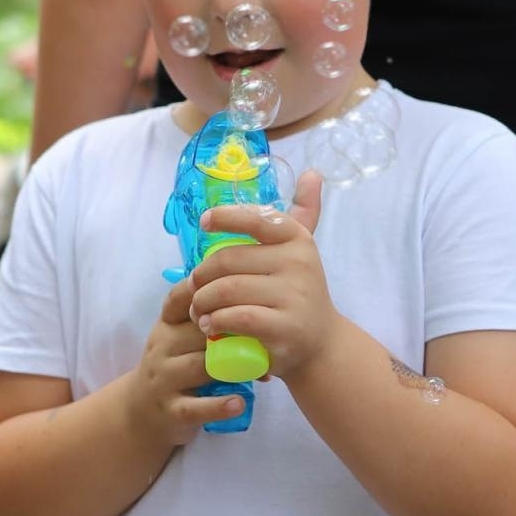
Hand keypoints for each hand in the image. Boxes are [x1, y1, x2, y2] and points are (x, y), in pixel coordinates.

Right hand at [125, 278, 246, 446]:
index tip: (237, 289)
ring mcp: (164, 379)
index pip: (180, 298)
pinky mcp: (170, 410)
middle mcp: (162, 347)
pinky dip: (218, 406)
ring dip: (231, 367)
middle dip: (233, 333)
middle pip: (198, 331)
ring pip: (200, 366)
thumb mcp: (181, 338)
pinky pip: (196, 407)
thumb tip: (255, 303)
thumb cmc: (174, 367)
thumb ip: (207, 320)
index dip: (206, 291)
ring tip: (259, 370)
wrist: (141, 412)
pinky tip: (239, 403)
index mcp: (167, 325)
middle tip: (266, 337)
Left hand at [189, 171, 337, 380]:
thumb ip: (303, 212)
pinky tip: (210, 327)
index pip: (254, 218)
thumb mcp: (301, 251)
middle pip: (228, 260)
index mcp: (297, 238)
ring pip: (227, 290)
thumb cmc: (299, 291)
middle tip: (193, 289)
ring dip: (202, 302)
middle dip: (201, 276)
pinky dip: (216, 322)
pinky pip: (236, 317)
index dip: (225, 217)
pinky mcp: (284, 327)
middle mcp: (298, 262)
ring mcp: (293, 295)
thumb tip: (313, 172)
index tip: (204, 224)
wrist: (321, 343)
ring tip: (198, 310)